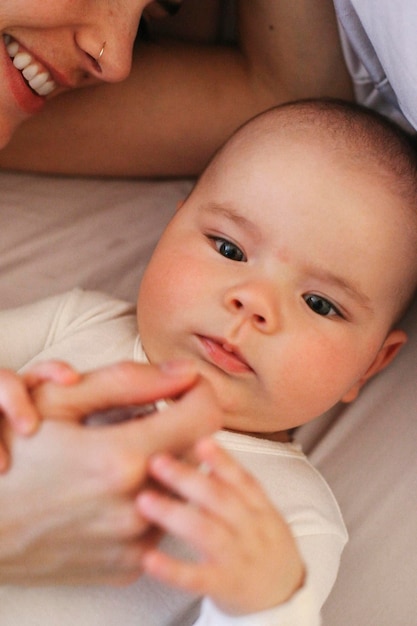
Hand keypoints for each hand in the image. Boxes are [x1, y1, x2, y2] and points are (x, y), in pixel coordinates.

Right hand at [0, 361, 221, 585]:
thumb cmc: (11, 460)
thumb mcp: (57, 403)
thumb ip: (127, 381)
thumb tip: (183, 373)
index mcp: (122, 459)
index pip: (204, 415)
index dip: (199, 391)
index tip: (187, 386)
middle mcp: (136, 506)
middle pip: (197, 450)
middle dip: (181, 425)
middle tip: (148, 417)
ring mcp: (135, 541)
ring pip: (183, 485)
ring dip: (168, 461)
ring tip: (129, 452)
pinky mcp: (129, 563)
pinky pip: (163, 519)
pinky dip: (151, 497)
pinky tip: (117, 488)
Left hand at [137, 437, 304, 614]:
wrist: (286, 595)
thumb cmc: (264, 545)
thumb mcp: (261, 512)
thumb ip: (234, 485)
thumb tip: (203, 446)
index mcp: (260, 508)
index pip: (242, 479)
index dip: (222, 460)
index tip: (201, 441)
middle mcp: (250, 530)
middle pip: (219, 500)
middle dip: (186, 478)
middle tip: (157, 461)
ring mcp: (238, 558)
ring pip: (206, 532)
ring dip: (174, 514)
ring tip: (144, 500)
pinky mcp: (223, 586)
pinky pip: (196, 578)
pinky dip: (172, 569)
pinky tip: (149, 557)